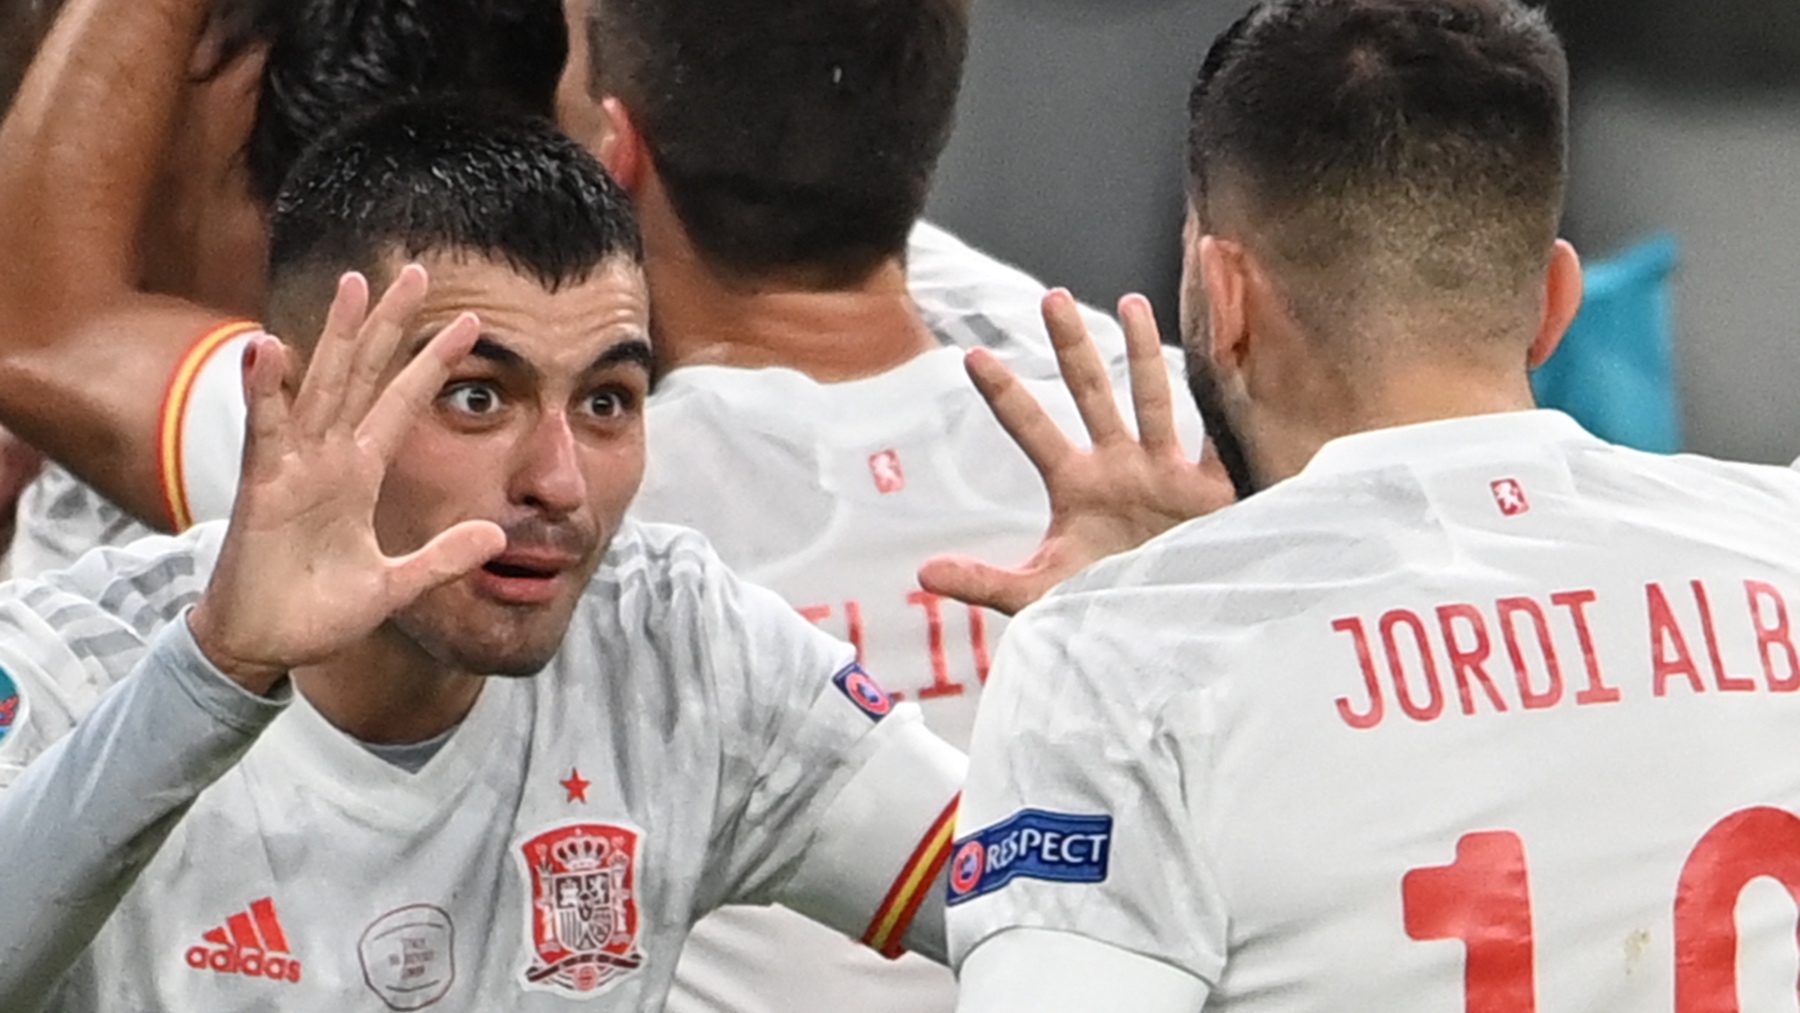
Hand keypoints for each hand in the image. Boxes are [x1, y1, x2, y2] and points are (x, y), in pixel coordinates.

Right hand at [187, 267, 505, 692]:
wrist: (263, 646)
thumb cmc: (317, 611)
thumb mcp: (395, 585)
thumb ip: (442, 558)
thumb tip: (495, 535)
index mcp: (360, 473)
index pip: (402, 403)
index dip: (433, 363)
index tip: (470, 322)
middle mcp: (328, 458)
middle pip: (363, 374)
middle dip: (390, 324)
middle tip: (416, 271)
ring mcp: (293, 467)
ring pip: (320, 386)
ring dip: (335, 336)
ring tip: (354, 284)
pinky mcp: (261, 488)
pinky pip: (265, 431)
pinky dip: (266, 390)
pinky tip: (270, 347)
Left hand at [918, 291, 1233, 614]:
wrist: (1170, 633)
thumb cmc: (1106, 608)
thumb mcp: (1041, 596)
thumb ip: (986, 582)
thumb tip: (923, 570)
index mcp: (1076, 486)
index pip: (1031, 428)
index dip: (1005, 394)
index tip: (972, 356)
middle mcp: (1119, 466)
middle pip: (1090, 393)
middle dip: (1072, 347)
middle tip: (1051, 298)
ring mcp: (1165, 471)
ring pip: (1152, 399)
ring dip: (1143, 354)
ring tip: (1132, 303)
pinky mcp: (1211, 490)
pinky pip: (1218, 437)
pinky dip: (1224, 401)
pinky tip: (1224, 357)